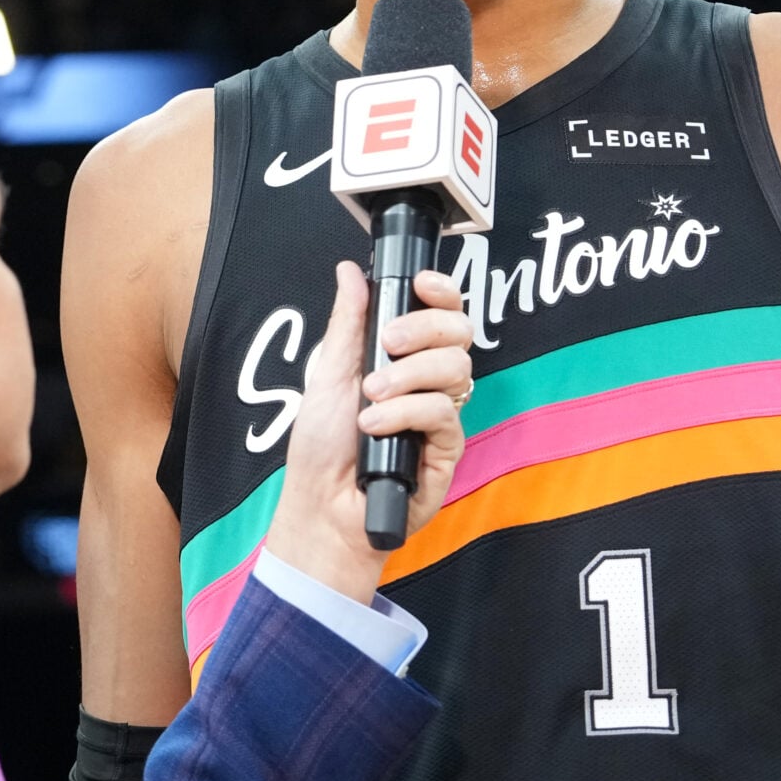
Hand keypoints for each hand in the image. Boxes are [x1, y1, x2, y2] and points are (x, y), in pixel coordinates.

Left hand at [266, 262, 472, 603]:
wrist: (321, 507)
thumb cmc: (321, 450)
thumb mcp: (328, 376)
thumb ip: (348, 323)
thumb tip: (350, 272)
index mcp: (403, 359)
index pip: (441, 313)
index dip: (441, 292)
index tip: (421, 283)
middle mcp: (428, 383)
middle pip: (459, 333)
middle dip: (424, 327)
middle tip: (388, 344)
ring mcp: (440, 415)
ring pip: (456, 369)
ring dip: (409, 375)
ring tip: (371, 397)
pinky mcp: (447, 449)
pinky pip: (444, 413)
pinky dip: (406, 412)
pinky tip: (375, 425)